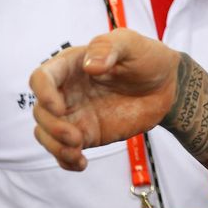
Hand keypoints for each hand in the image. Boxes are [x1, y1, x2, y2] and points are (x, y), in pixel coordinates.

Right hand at [30, 28, 180, 170]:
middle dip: (52, 127)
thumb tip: (90, 66)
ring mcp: (75, 114)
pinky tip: (81, 163)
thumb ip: (109, 47)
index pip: (41, 78)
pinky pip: (64, 150)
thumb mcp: (131, 43)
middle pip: (40, 111)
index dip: (43, 93)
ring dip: (55, 147)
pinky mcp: (86, 133)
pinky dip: (66, 160)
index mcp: (71, 65)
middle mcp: (67, 90)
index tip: (59, 107)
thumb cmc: (146, 58)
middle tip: (76, 137)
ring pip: (46, 133)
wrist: (166, 86)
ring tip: (77, 153)